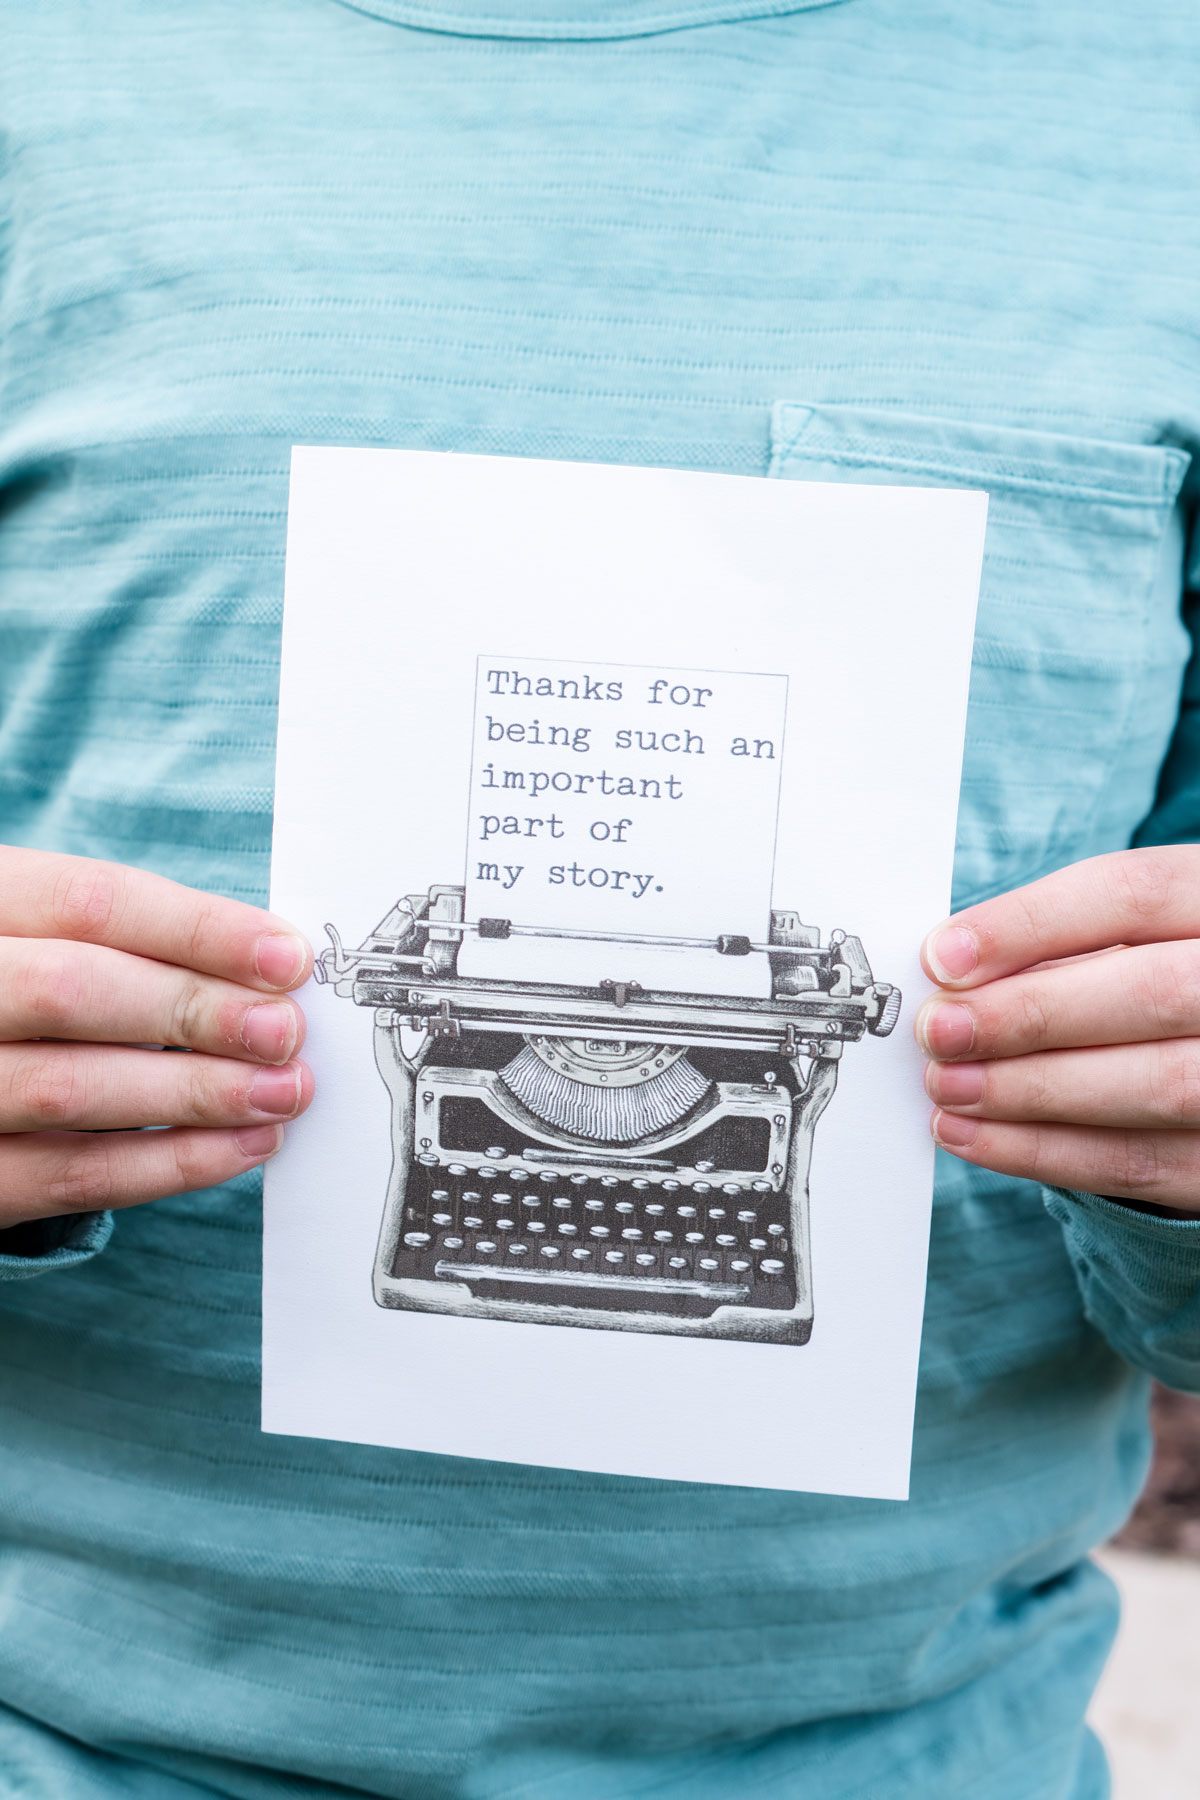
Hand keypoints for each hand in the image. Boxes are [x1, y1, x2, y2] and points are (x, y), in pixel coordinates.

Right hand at [0, 846, 313, 1224]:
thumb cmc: (24, 986)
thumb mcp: (48, 934)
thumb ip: (136, 943)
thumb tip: (269, 971)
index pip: (89, 903)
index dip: (196, 930)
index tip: (286, 959)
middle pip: (74, 990)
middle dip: (196, 1010)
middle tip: (285, 1032)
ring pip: (71, 1089)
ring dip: (195, 1093)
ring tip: (281, 1092)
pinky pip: (70, 1177)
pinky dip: (167, 1164)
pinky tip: (240, 1147)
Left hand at [917, 847, 1199, 1212]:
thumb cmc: (1151, 976)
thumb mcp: (1126, 936)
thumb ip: (1055, 946)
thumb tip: (949, 975)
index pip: (1136, 894)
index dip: (1032, 924)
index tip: (943, 957)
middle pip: (1151, 991)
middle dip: (1028, 1015)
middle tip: (939, 1032)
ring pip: (1156, 1085)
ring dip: (1029, 1091)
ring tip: (946, 1087)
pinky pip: (1141, 1162)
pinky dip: (1044, 1152)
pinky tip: (972, 1135)